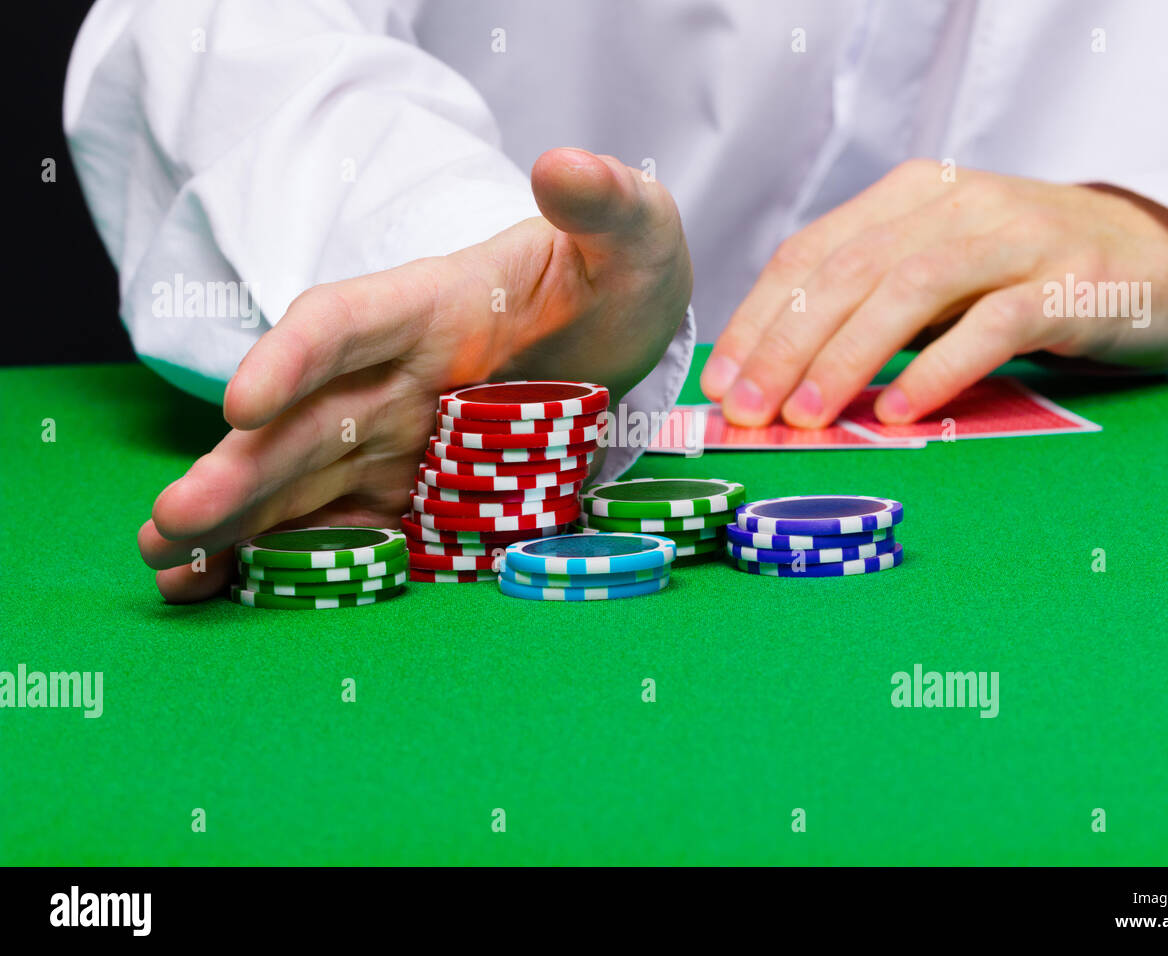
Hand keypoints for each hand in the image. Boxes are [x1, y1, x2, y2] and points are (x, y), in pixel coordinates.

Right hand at [141, 148, 692, 601]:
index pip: (345, 323)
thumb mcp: (631, 238)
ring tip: (167, 562)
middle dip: (239, 469)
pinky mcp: (413, 493)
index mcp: (430, 306)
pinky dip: (283, 556)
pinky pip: (340, 526)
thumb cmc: (614, 280)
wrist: (618, 339)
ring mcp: (395, 440)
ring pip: (301, 478)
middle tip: (169, 522)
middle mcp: (393, 375)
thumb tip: (569, 168)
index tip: (244, 402)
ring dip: (236, 522)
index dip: (292, 359)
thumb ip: (608, 208)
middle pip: (302, 420)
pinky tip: (220, 584)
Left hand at [700, 160, 1167, 426]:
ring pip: (911, 290)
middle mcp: (955, 205)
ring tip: (808, 416)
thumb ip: (867, 304)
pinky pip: (995, 324)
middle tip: (749, 409)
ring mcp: (1016, 239)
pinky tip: (902, 411)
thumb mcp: (934, 273)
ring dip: (848, 356)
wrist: (1154, 259)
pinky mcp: (1069, 283)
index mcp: (907, 197)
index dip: (759, 317)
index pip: (810, 252)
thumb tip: (776, 376)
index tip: (722, 381)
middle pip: (848, 270)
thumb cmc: (1020, 277)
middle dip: (786, 344)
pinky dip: (942, 368)